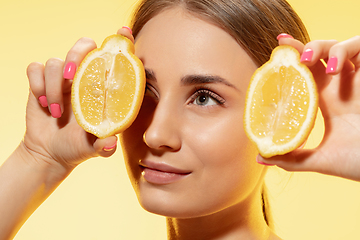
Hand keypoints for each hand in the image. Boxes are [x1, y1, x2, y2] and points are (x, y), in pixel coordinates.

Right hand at [23, 27, 133, 171]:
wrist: (50, 153)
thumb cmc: (78, 147)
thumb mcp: (94, 148)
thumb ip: (104, 145)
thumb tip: (110, 143)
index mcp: (102, 88)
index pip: (114, 58)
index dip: (121, 42)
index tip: (125, 32)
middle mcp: (84, 78)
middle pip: (84, 45)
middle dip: (77, 56)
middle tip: (71, 78)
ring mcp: (62, 79)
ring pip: (56, 61)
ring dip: (54, 86)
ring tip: (57, 112)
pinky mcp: (41, 81)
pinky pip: (35, 67)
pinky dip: (37, 83)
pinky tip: (43, 103)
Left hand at [259, 36, 359, 181]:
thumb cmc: (358, 162)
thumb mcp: (320, 159)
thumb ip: (291, 158)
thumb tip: (261, 157)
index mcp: (326, 101)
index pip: (305, 73)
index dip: (291, 61)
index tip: (275, 51)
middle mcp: (341, 87)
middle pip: (319, 55)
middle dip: (302, 47)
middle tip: (285, 49)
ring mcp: (358, 80)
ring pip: (340, 46)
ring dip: (322, 46)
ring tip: (306, 60)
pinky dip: (346, 50)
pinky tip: (334, 68)